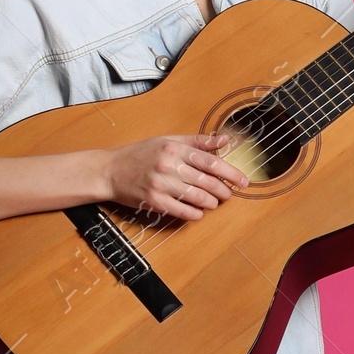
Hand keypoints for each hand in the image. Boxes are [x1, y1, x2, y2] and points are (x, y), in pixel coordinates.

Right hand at [103, 133, 250, 219]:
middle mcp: (169, 165)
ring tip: (213, 202)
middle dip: (224, 190)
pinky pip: (184, 211)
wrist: (110, 171)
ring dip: (211, 203)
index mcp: (174, 148)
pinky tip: (199, 211)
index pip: (210, 161)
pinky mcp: (155, 201)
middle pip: (207, 181)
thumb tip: (224, 140)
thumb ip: (197, 141)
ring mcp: (161, 185)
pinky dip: (196, 213)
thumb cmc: (140, 154)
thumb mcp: (167, 140)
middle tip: (229, 194)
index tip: (243, 180)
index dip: (230, 172)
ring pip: (198, 198)